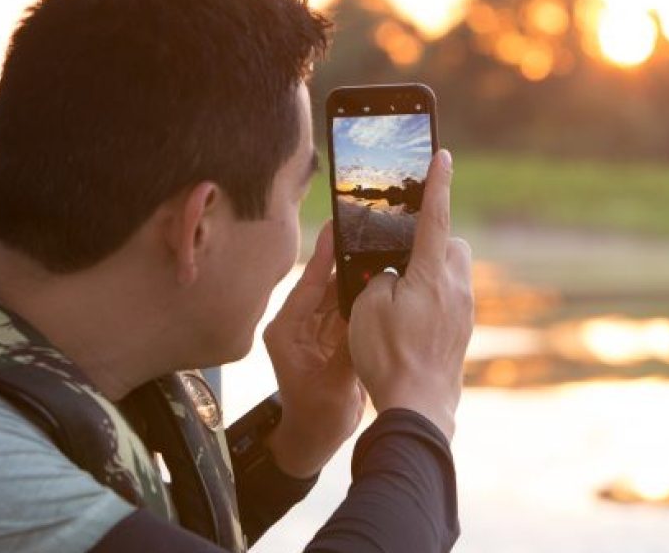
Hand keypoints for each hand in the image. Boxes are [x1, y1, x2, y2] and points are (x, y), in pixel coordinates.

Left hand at [263, 222, 365, 477]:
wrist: (314, 441)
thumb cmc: (315, 419)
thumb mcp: (333, 386)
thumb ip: (348, 350)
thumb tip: (367, 315)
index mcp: (286, 332)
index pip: (306, 286)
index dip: (323, 257)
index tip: (336, 228)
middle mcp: (297, 325)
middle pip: (323, 284)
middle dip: (345, 261)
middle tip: (367, 231)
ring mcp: (314, 330)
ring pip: (337, 294)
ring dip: (356, 277)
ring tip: (380, 249)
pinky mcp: (329, 337)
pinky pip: (346, 310)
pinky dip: (362, 298)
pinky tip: (382, 281)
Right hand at [348, 149, 473, 439]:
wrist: (419, 407)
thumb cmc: (388, 357)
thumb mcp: (368, 307)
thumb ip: (379, 277)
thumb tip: (393, 273)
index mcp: (431, 273)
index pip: (435, 216)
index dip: (437, 183)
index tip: (443, 154)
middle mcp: (456, 286)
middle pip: (448, 243)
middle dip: (429, 241)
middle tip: (400, 257)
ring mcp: (465, 309)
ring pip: (451, 271)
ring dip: (430, 272)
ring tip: (400, 294)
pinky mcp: (464, 329)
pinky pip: (451, 297)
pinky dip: (433, 297)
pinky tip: (410, 320)